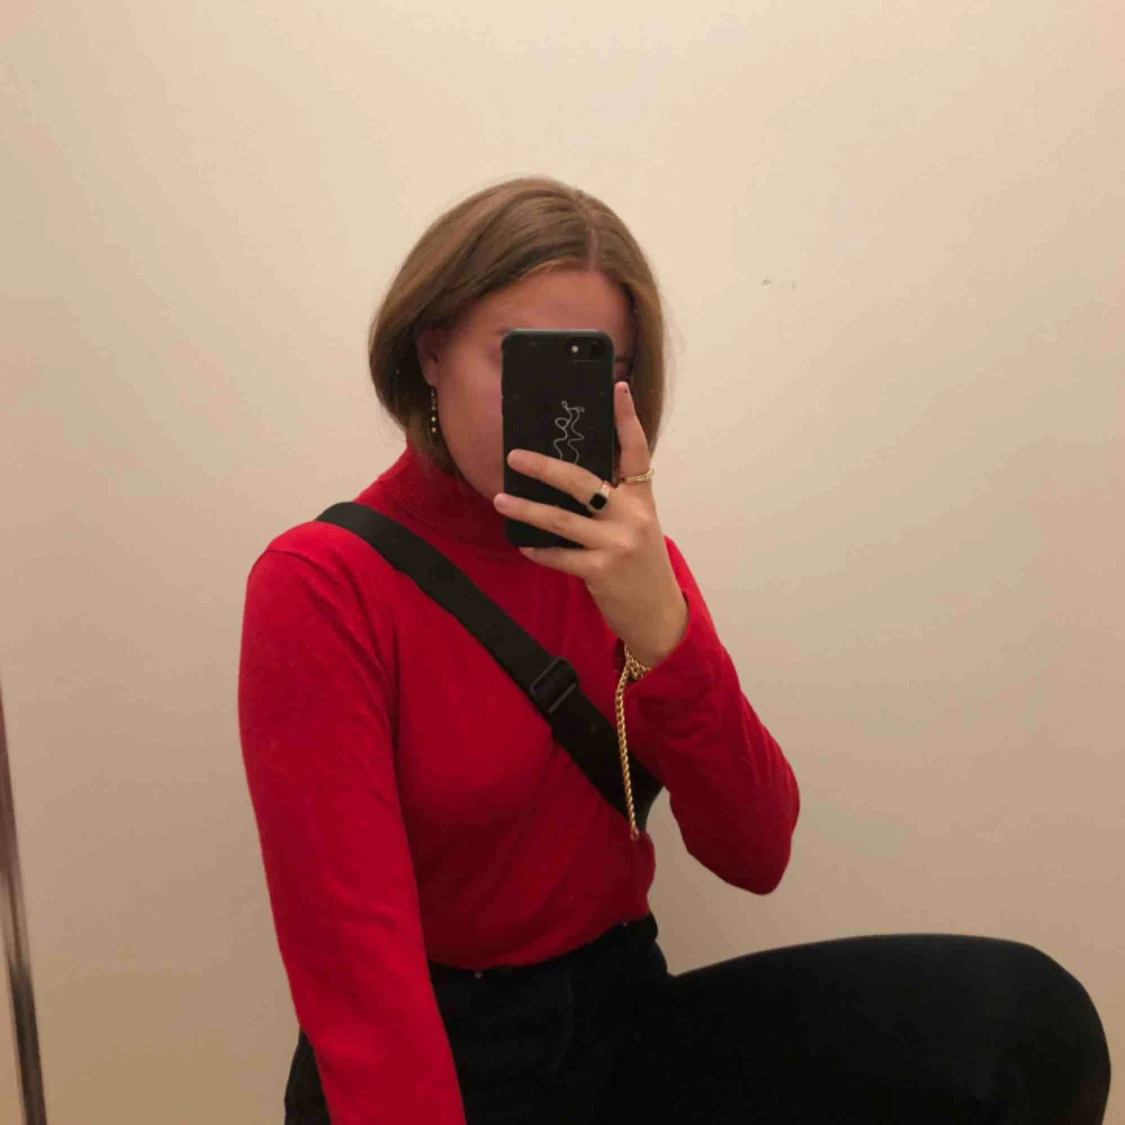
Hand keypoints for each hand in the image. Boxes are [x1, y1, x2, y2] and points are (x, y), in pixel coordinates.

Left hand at [493, 381, 687, 667]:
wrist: (658, 614)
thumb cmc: (640, 565)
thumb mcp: (637, 526)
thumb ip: (613, 501)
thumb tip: (565, 479)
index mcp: (642, 499)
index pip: (636, 450)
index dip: (626, 417)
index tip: (616, 387)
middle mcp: (632, 516)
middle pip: (583, 482)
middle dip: (545, 468)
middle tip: (515, 456)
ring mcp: (617, 544)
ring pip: (561, 520)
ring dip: (526, 510)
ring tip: (500, 500)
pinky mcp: (601, 571)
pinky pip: (560, 556)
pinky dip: (539, 550)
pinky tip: (523, 544)